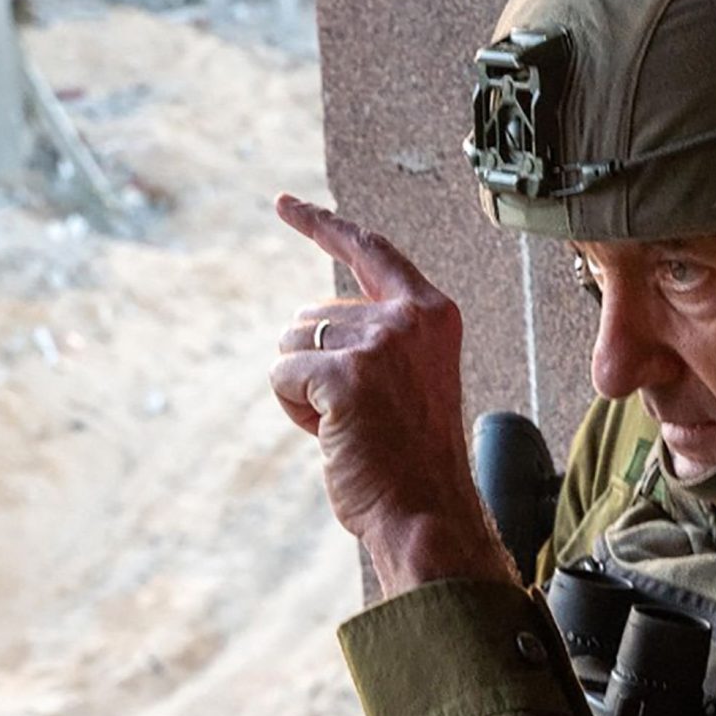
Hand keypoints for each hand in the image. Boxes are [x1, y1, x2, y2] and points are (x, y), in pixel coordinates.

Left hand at [270, 194, 514, 593]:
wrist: (425, 511)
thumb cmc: (409, 456)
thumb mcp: (407, 377)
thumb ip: (376, 336)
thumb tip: (305, 322)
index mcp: (432, 314)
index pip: (368, 250)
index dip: (321, 224)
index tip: (284, 204)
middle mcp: (409, 318)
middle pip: (312, 311)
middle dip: (313, 363)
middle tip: (359, 414)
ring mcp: (380, 343)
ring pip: (291, 343)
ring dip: (302, 388)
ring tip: (348, 424)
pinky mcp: (346, 374)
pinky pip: (282, 376)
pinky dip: (293, 408)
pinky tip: (331, 433)